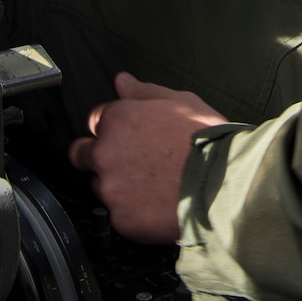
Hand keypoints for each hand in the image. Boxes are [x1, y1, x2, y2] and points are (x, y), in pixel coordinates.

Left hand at [69, 72, 226, 243]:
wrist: (221, 184)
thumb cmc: (205, 140)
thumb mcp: (180, 101)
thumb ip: (143, 92)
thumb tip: (122, 81)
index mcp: (118, 120)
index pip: (94, 119)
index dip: (112, 126)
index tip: (127, 134)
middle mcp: (106, 153)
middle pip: (81, 154)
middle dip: (97, 156)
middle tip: (128, 162)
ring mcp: (111, 188)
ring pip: (101, 186)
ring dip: (117, 185)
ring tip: (150, 186)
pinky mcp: (120, 219)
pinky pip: (118, 215)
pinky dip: (132, 211)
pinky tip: (155, 205)